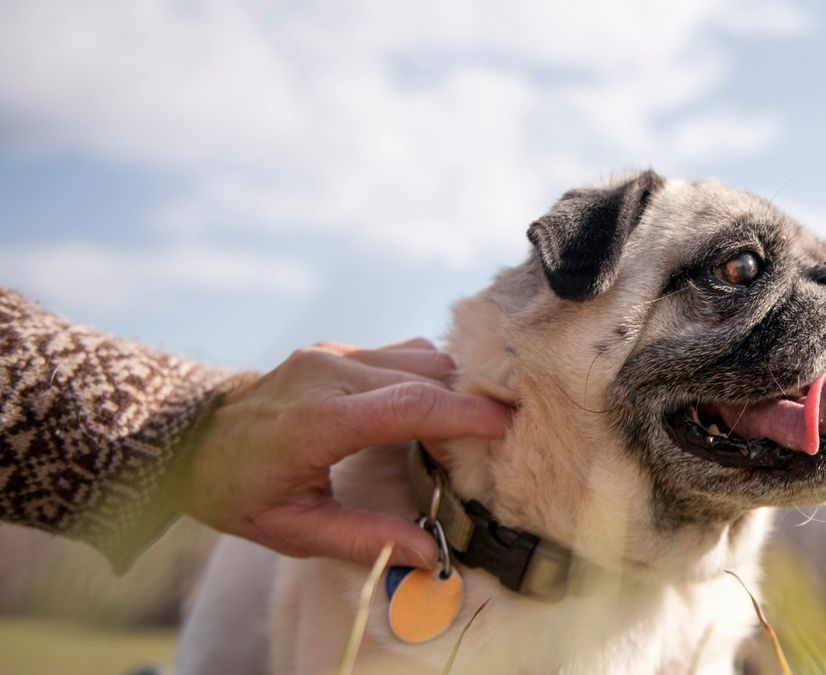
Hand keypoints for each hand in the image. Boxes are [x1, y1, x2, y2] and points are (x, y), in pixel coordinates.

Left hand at [178, 338, 509, 568]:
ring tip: (459, 431)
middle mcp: (330, 373)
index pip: (410, 404)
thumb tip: (430, 552)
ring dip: (450, 389)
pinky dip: (427, 377)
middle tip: (489, 444)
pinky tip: (427, 408)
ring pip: (421, 356)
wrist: (187, 438)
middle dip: (467, 405)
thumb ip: (364, 539)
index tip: (506, 428)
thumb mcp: (293, 530)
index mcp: (318, 421)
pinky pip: (402, 352)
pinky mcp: (335, 348)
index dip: (466, 414)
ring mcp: (333, 354)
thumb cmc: (237, 490)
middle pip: (428, 375)